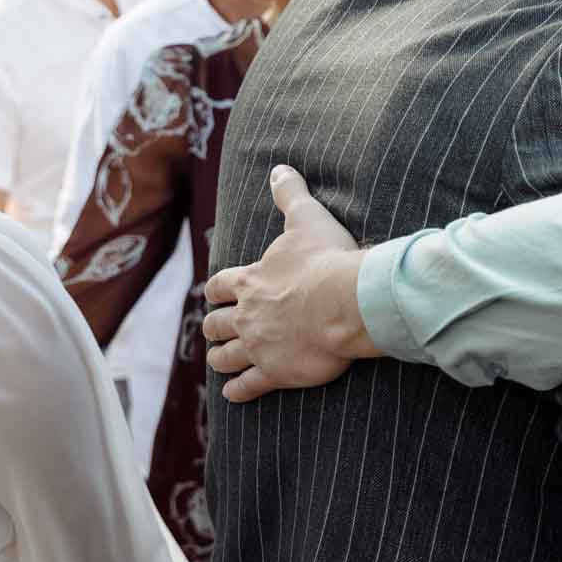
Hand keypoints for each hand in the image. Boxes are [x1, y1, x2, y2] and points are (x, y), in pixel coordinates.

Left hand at [203, 166, 371, 401]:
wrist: (346, 302)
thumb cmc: (327, 260)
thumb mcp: (307, 218)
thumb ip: (290, 194)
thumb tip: (279, 168)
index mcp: (250, 281)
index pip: (219, 287)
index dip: (217, 291)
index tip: (218, 295)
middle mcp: (246, 315)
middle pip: (215, 324)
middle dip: (215, 327)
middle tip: (219, 330)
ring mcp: (257, 346)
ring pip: (224, 358)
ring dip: (221, 359)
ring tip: (223, 361)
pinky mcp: (274, 372)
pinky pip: (246, 387)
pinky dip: (237, 391)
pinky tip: (234, 392)